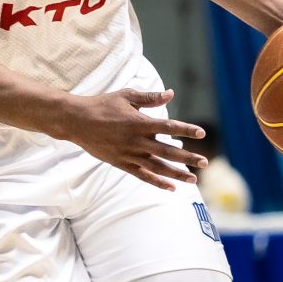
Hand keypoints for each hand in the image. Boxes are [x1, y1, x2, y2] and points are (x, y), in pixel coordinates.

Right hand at [55, 88, 207, 190]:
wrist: (77, 121)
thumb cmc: (103, 105)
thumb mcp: (126, 96)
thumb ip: (150, 98)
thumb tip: (171, 94)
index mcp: (139, 122)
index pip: (169, 127)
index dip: (186, 130)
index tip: (201, 133)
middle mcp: (137, 141)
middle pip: (168, 152)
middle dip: (188, 158)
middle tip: (205, 162)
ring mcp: (129, 154)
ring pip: (158, 167)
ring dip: (177, 174)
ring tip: (193, 179)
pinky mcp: (122, 163)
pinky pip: (143, 176)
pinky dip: (157, 182)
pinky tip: (171, 187)